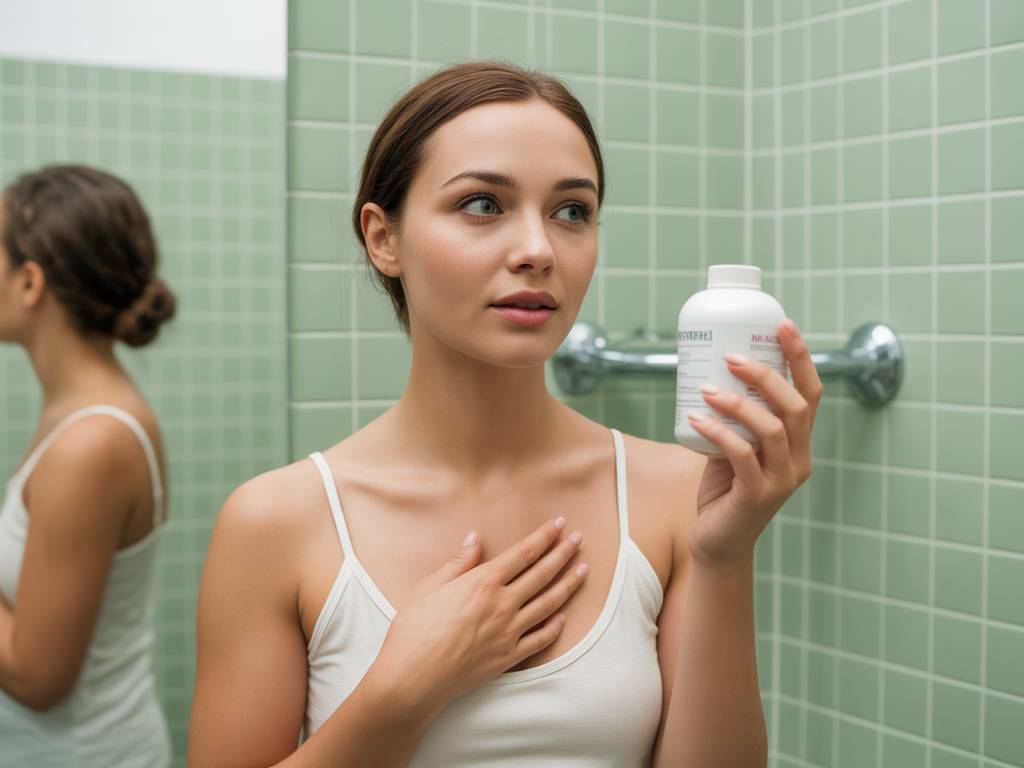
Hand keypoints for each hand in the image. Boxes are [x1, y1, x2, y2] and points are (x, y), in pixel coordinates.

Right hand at [370, 518, 588, 707]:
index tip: (559, 523)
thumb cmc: (414, 629)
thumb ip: (459, 562)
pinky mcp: (509, 657)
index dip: (544, 536)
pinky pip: (540, 639)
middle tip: (579, 538)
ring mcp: (509, 632)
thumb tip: (475, 538)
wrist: (413, 677)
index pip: (523, 553)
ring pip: (548, 603)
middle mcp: (503, 604)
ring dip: (568, 584)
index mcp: (483, 582)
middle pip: (542, 573)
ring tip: (584, 570)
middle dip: (563, 553)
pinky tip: (563, 617)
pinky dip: (555, 626)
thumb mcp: (430, 586)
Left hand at [684, 318, 821, 569]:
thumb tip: (710, 377)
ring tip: (707, 389)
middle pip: (796, 407)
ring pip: (772, 430)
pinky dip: (719, 433)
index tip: (782, 325)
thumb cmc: (724, 491)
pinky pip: (741, 457)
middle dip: (767, 375)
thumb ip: (733, 421)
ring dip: (739, 404)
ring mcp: (781, 481)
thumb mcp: (733, 449)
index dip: (801, 358)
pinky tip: (696, 419)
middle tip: (732, 356)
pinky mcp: (756, 497)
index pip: (811, 394)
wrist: (717, 544)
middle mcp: (799, 460)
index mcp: (799, 444)